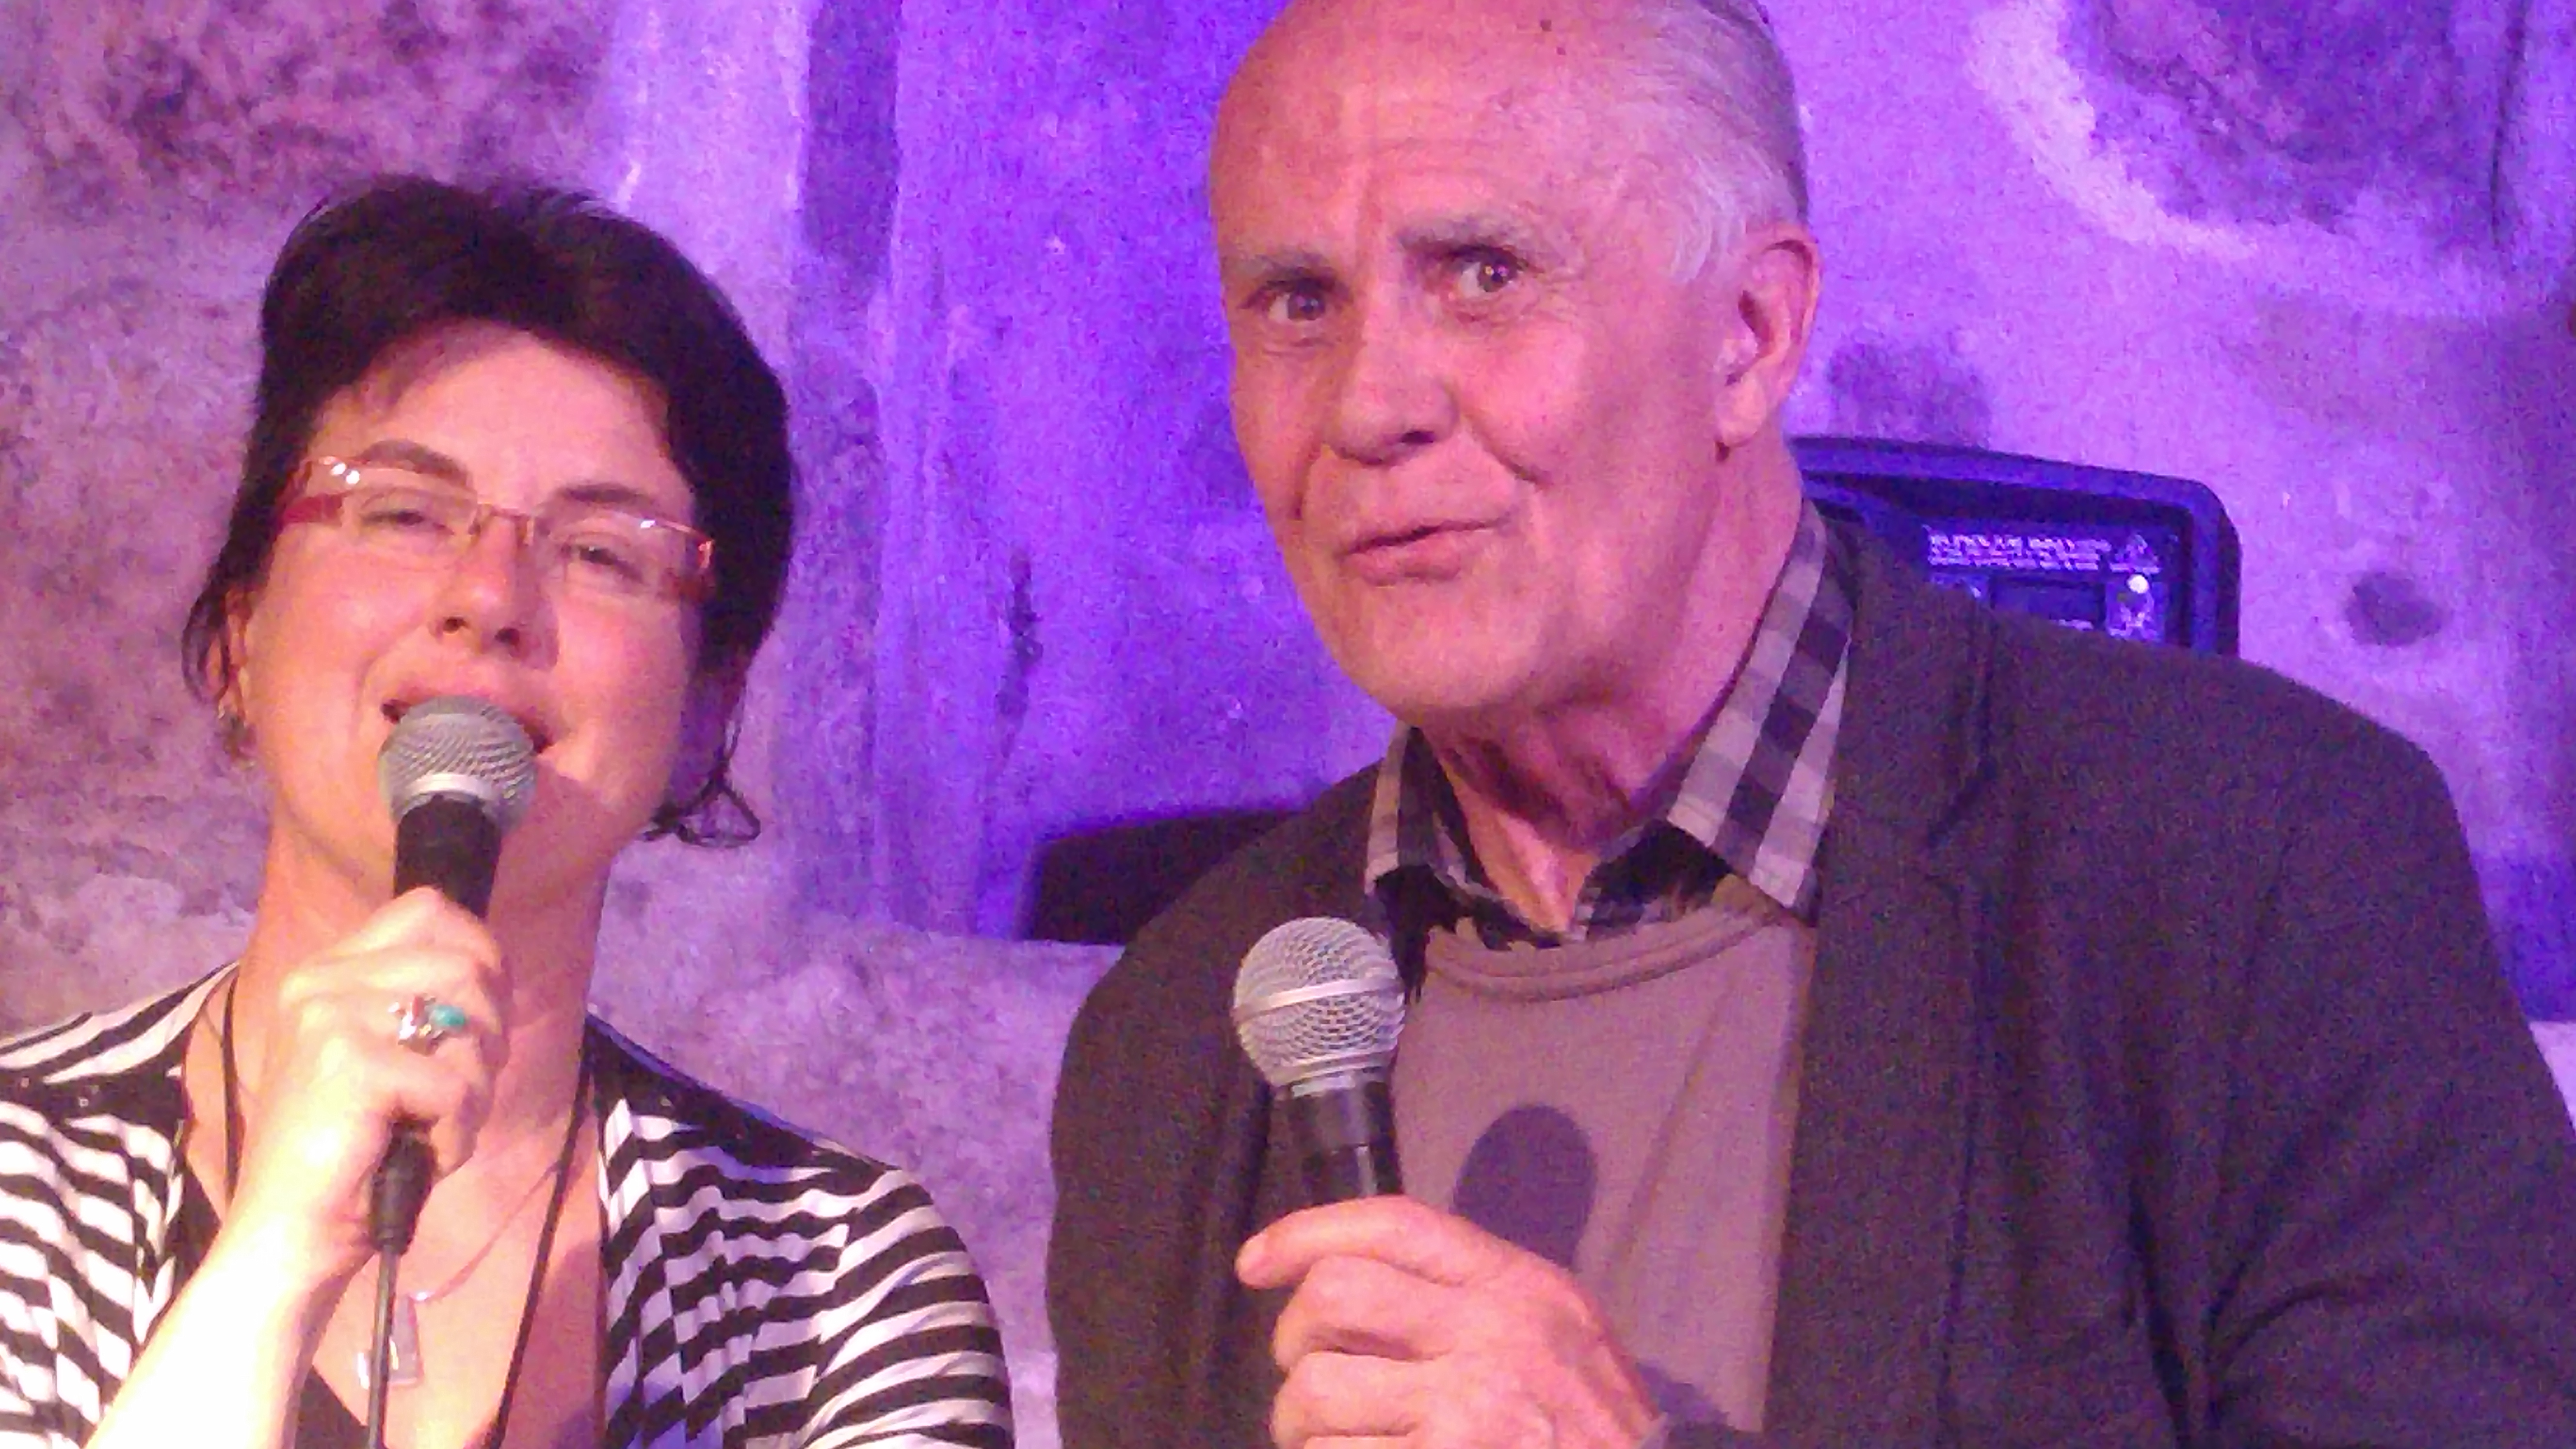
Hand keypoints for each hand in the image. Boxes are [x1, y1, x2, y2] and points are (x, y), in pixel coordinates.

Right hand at [220, 887, 507, 1290]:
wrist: (289, 1232)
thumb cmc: (353, 1152)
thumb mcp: (391, 1057)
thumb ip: (426, 1005)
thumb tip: (492, 970)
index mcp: (328, 969)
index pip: (428, 909)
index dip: (479, 955)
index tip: (478, 1019)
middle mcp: (322, 980)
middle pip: (465, 964)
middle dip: (489, 1036)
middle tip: (458, 1093)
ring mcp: (329, 1015)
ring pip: (469, 1023)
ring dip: (475, 1088)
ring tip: (434, 1125)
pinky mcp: (348, 1063)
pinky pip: (455, 1086)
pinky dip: (457, 1133)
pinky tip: (421, 1155)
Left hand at [1238, 1196, 1663, 1448]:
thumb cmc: (1589, 1423)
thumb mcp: (1555, 1329)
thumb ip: (1467, 1297)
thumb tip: (1340, 1283)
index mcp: (1516, 1288)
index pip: (1393, 1224)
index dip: (1306, 1232)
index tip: (1256, 1262)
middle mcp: (1491, 1337)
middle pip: (1335, 1297)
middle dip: (1294, 1338)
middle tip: (1308, 1372)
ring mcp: (1467, 1413)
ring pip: (1317, 1392)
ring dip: (1300, 1425)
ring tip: (1330, 1439)